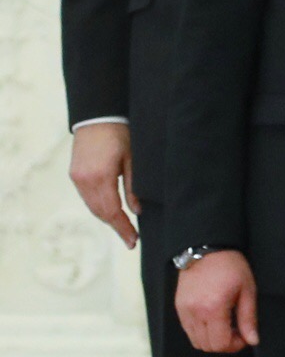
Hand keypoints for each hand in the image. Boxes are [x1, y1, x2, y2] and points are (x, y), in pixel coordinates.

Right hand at [69, 123, 135, 246]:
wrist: (98, 116)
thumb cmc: (121, 133)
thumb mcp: (133, 159)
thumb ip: (133, 186)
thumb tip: (137, 211)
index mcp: (100, 177)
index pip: (112, 211)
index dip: (123, 228)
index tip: (132, 241)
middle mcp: (84, 180)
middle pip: (100, 212)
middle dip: (116, 226)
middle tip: (131, 239)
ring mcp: (77, 177)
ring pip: (92, 206)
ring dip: (107, 218)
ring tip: (123, 228)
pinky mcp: (74, 174)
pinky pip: (87, 197)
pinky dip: (99, 207)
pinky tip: (110, 211)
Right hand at [174, 249, 256, 353]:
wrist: (206, 249)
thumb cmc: (230, 267)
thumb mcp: (247, 291)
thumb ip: (249, 319)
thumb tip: (252, 340)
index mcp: (213, 308)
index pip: (220, 343)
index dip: (235, 345)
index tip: (244, 336)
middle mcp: (195, 312)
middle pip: (207, 346)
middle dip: (224, 344)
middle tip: (236, 331)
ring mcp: (184, 310)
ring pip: (196, 341)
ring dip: (212, 339)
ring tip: (225, 325)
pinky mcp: (178, 307)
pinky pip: (188, 330)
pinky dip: (201, 332)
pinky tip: (213, 320)